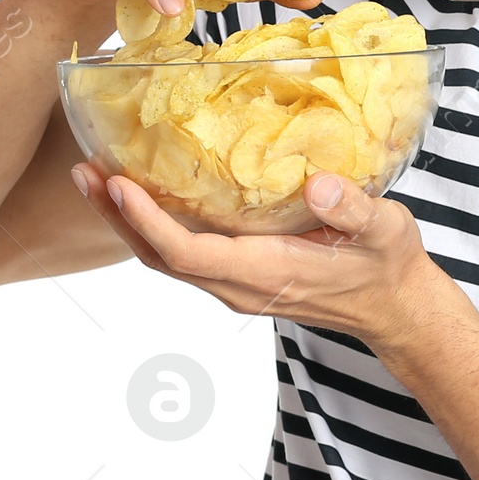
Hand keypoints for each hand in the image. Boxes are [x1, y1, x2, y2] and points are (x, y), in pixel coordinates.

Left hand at [70, 160, 436, 348]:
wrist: (395, 308)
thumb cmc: (389, 266)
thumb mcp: (386, 231)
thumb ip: (354, 210)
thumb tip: (318, 186)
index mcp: (267, 272)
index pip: (189, 253)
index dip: (148, 221)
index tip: (118, 185)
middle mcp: (239, 285)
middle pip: (159, 257)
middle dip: (117, 217)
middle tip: (84, 171)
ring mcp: (235, 284)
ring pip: (165, 258)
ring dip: (126, 221)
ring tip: (96, 177)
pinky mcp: (238, 275)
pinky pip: (182, 254)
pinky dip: (152, 225)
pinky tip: (142, 193)